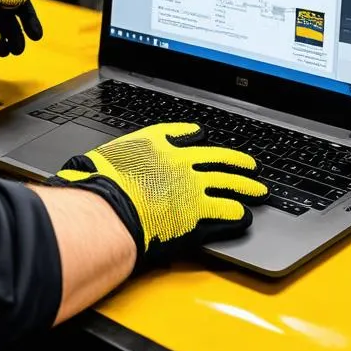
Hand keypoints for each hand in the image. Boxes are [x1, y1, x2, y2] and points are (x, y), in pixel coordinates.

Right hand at [50, 123, 266, 267]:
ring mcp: (193, 185)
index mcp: (155, 143)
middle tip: (250, 164)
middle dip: (235, 161)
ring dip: (246, 186)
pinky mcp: (201, 212)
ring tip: (259, 190)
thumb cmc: (98, 186)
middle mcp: (179, 159)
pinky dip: (238, 214)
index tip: (200, 134)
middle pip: (216, 157)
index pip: (180, 133)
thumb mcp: (100, 160)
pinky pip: (227, 211)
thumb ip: (109, 159)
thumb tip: (90, 164)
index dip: (193, 135)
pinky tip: (245, 217)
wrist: (110, 208)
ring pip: (229, 182)